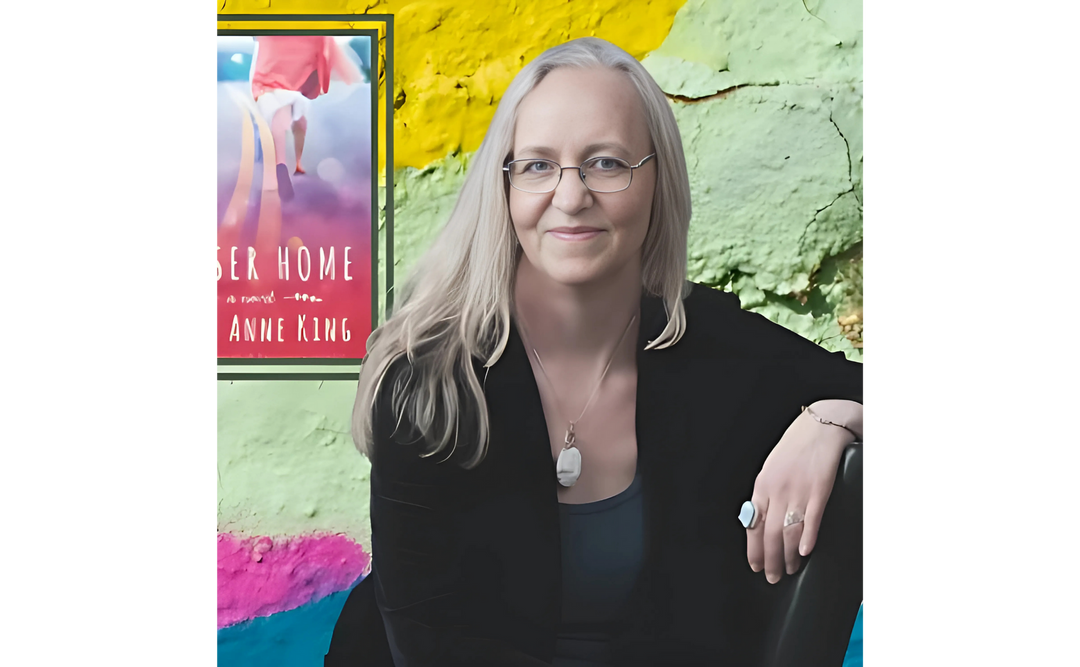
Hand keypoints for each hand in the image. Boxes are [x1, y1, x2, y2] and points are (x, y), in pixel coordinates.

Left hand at [745, 411, 853, 583]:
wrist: (820, 426)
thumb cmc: (796, 446)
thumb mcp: (772, 468)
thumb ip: (766, 493)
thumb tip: (760, 519)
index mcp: (762, 485)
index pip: (753, 524)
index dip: (754, 548)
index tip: (755, 565)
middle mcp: (777, 490)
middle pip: (770, 534)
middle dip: (770, 560)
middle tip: (773, 577)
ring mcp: (798, 491)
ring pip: (789, 531)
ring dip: (789, 555)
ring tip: (791, 569)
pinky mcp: (819, 489)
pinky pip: (811, 519)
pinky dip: (808, 538)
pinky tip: (806, 552)